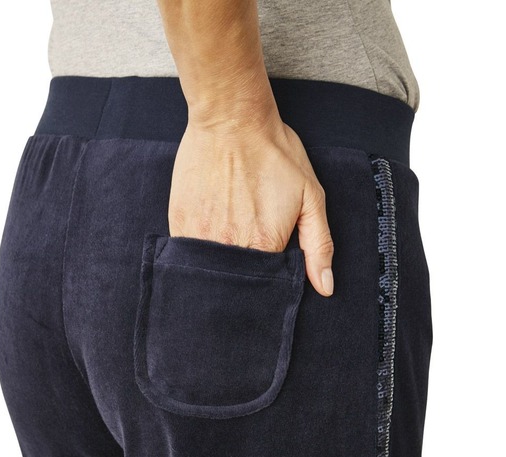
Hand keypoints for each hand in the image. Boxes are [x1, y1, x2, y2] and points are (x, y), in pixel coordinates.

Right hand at [167, 112, 334, 296]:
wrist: (231, 119)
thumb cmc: (274, 153)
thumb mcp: (311, 195)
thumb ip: (319, 245)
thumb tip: (325, 288)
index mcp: (265, 244)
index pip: (267, 282)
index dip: (271, 274)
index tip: (270, 253)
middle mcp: (231, 246)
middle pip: (238, 279)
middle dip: (245, 271)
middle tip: (249, 235)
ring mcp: (200, 236)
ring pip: (211, 269)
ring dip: (221, 260)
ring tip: (230, 230)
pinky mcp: (179, 222)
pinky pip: (187, 252)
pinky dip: (199, 248)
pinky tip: (210, 225)